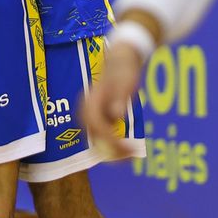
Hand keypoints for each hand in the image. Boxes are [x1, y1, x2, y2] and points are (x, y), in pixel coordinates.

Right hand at [79, 39, 144, 157]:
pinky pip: (101, 138)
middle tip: (131, 155)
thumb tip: (116, 114)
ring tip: (131, 153)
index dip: (111, 140)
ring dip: (112, 151)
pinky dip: (113, 145)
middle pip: (94, 138)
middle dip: (111, 151)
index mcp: (91, 101)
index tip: (127, 147)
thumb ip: (120, 98)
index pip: (97, 126)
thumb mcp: (126, 82)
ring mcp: (90, 116)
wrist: (121, 62)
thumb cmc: (124, 70)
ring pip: (97, 141)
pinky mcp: (96, 119)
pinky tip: (127, 147)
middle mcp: (86, 110)